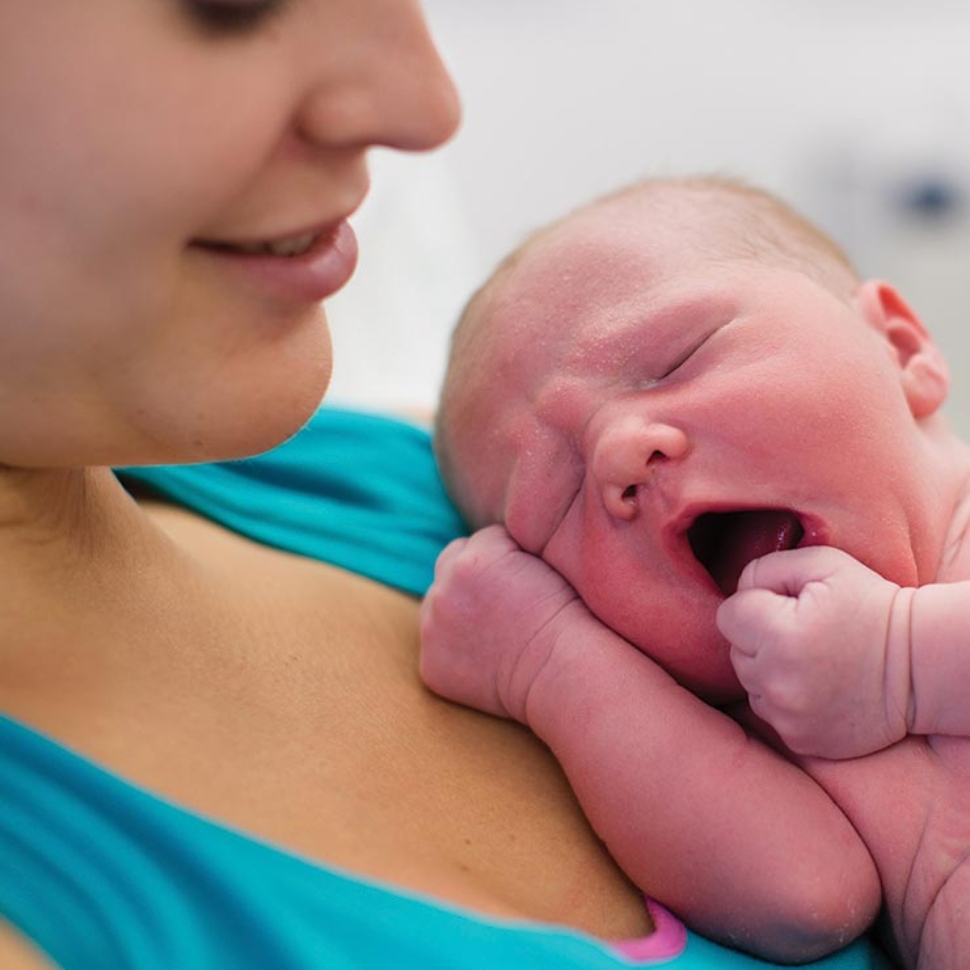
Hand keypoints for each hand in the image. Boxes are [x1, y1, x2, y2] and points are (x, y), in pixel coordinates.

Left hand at [419, 524, 584, 722]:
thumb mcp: (538, 559)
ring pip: (439, 602)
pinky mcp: (431, 665)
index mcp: (470, 560)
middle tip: (503, 600)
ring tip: (495, 628)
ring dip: (458, 608)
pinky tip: (486, 655)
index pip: (481, 540)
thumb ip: (503, 547)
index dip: (506, 557)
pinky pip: (437, 643)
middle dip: (472, 575)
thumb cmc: (562, 615)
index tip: (524, 578)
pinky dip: (455, 648)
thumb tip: (486, 547)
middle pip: (450, 564)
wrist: (562, 670)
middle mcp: (443, 591)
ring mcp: (432, 630)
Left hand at [716, 546, 913, 757]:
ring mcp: (788, 716)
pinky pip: (769, 712)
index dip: (754, 606)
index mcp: (780, 634)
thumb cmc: (869, 607)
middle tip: (804, 634)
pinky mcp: (800, 740)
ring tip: (812, 661)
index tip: (786, 608)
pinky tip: (817, 687)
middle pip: (736, 651)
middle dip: (760, 639)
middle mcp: (779, 681)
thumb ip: (765, 569)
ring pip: (750, 683)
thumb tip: (738, 589)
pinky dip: (784, 700)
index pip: (728, 615)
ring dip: (770, 670)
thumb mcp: (822, 565)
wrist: (919, 668)